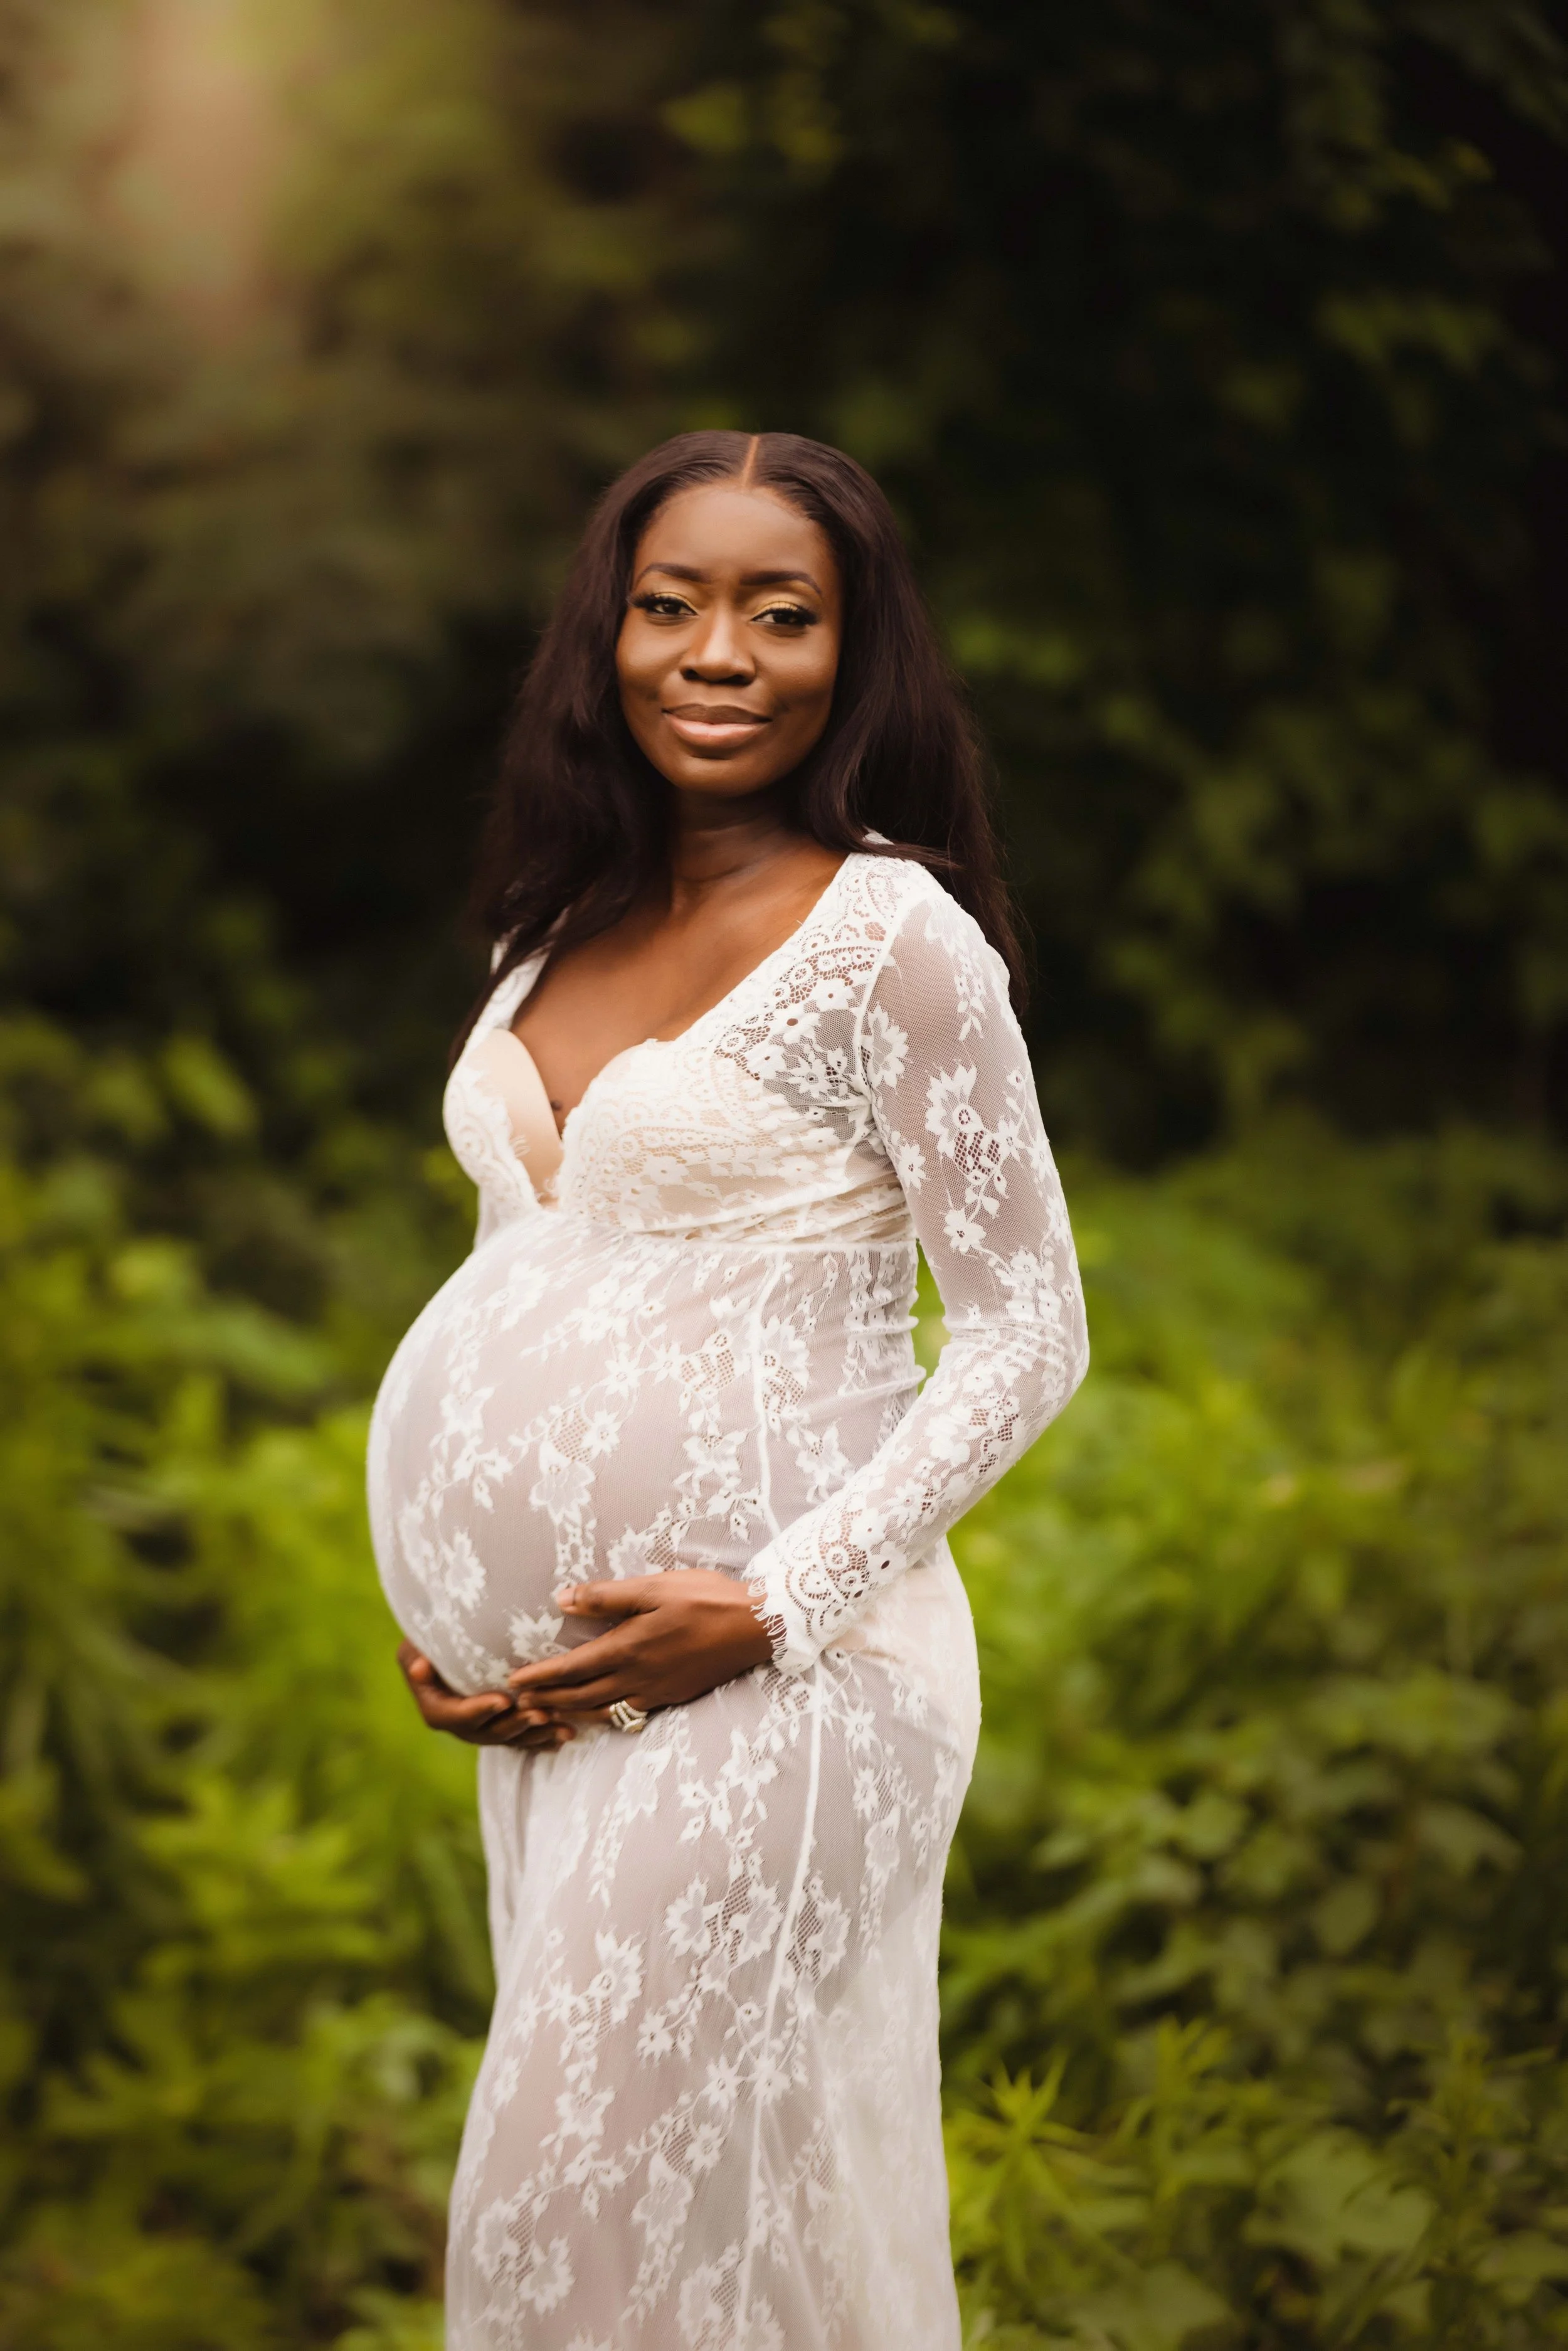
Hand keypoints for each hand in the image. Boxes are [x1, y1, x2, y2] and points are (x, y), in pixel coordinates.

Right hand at [398, 1639, 575, 1749]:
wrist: (446, 1646)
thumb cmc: (432, 1639)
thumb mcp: (417, 1644)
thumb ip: (415, 1656)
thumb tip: (420, 1667)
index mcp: (436, 1708)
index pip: (456, 1715)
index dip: (479, 1710)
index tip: (503, 1701)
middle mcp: (459, 1725)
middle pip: (487, 1733)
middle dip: (515, 1725)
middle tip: (541, 1714)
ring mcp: (482, 1729)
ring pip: (510, 1739)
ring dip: (536, 1735)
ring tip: (563, 1730)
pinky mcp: (501, 1727)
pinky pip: (522, 1739)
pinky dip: (543, 1739)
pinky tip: (565, 1737)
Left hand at [504, 1570, 773, 1723]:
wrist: (755, 1627)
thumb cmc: (704, 1598)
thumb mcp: (654, 1587)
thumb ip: (607, 1596)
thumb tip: (562, 1599)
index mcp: (629, 1647)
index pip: (572, 1668)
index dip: (540, 1676)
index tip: (513, 1682)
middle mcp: (638, 1676)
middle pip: (581, 1695)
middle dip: (547, 1700)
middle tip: (518, 1704)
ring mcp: (657, 1691)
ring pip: (603, 1709)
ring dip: (571, 1712)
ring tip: (548, 1713)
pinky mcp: (673, 1696)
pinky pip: (629, 1713)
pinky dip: (604, 1716)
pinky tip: (598, 1713)